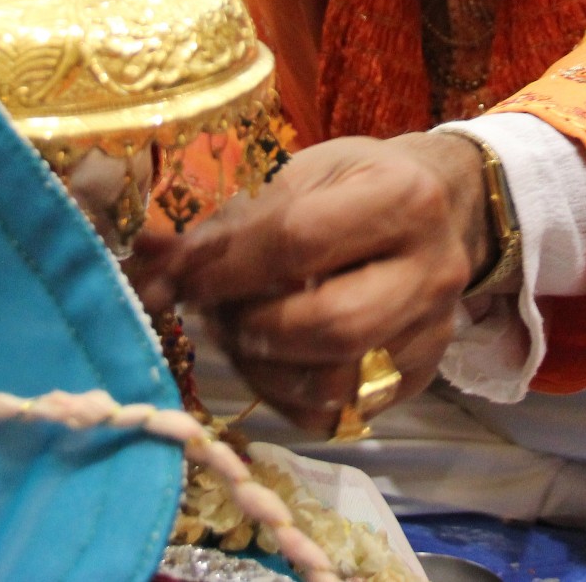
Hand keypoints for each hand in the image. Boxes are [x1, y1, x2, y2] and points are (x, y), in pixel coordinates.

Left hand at [126, 133, 492, 433]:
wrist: (438, 208)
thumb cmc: (355, 183)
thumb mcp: (299, 172)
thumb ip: (227, 218)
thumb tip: (146, 262)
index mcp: (405, 198)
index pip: (298, 240)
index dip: (226, 265)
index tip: (179, 273)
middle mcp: (434, 270)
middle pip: (328, 325)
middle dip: (249, 324)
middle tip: (211, 308)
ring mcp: (433, 332)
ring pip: (334, 382)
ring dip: (262, 366)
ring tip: (237, 330)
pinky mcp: (420, 378)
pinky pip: (338, 414)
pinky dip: (285, 396)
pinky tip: (267, 359)